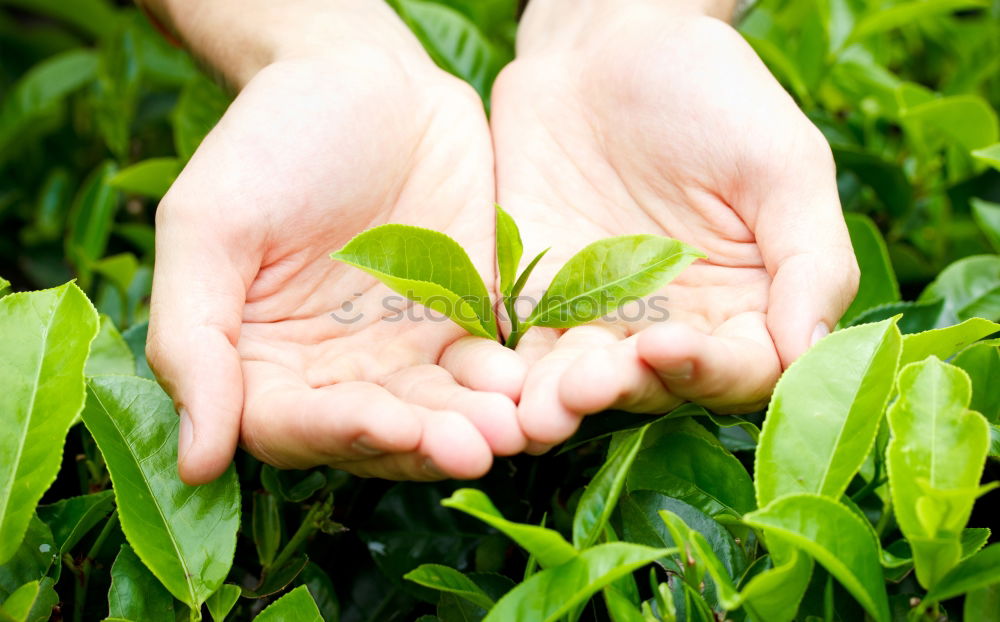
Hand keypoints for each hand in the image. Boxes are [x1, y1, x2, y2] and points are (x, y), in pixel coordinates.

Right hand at [147, 4, 525, 483]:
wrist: (363, 78)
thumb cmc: (269, 141)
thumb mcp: (209, 227)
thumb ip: (193, 340)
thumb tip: (194, 464)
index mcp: (262, 362)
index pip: (291, 428)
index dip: (336, 434)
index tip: (384, 425)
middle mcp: (333, 372)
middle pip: (376, 436)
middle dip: (422, 444)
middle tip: (470, 448)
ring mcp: (403, 351)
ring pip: (437, 413)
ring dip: (471, 426)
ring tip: (507, 428)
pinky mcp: (462, 322)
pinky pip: (484, 368)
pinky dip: (502, 383)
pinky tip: (524, 383)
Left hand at [490, 0, 858, 449]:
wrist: (606, 48)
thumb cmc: (710, 94)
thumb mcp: (782, 164)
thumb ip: (810, 260)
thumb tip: (813, 353)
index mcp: (746, 305)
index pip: (739, 370)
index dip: (708, 372)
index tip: (669, 348)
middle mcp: (672, 324)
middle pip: (653, 387)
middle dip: (621, 391)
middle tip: (588, 385)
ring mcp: (598, 314)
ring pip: (581, 381)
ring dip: (559, 402)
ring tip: (537, 410)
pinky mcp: (533, 297)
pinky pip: (520, 347)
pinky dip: (508, 373)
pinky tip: (495, 382)